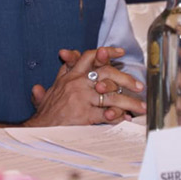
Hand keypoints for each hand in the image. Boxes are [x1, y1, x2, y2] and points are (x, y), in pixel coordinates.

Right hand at [27, 47, 145, 126]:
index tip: (121, 52)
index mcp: (71, 75)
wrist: (39, 129)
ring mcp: (81, 98)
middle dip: (125, 78)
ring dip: (128, 102)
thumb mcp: (52, 86)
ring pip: (110, 96)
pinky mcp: (84, 114)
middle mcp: (77, 83)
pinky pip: (106, 114)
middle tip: (138, 86)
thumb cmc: (47, 111)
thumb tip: (65, 55)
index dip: (106, 52)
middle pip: (106, 73)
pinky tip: (126, 118)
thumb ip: (62, 71)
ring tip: (140, 107)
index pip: (89, 56)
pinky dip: (117, 116)